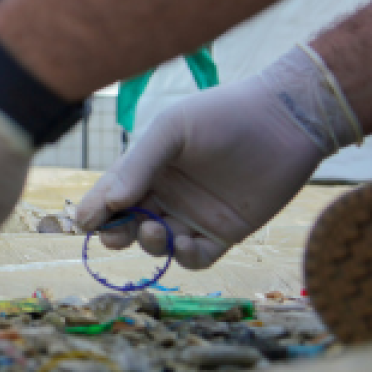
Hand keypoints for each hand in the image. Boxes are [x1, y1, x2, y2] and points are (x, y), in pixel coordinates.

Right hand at [77, 45, 360, 269]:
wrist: (285, 121)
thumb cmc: (223, 115)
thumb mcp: (172, 130)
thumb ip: (139, 164)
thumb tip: (111, 203)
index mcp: (148, 166)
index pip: (112, 192)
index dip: (96, 209)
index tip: (86, 222)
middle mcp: (167, 193)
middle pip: (131, 223)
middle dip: (118, 233)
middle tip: (116, 236)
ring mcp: (195, 214)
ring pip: (160, 243)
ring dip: (152, 243)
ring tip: (157, 231)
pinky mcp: (225, 232)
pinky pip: (197, 256)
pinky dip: (187, 257)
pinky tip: (186, 244)